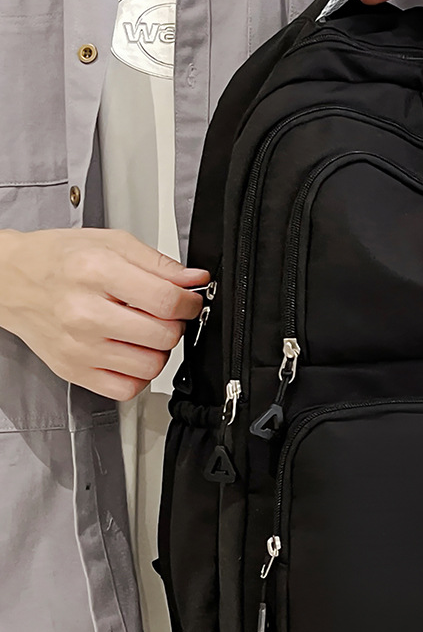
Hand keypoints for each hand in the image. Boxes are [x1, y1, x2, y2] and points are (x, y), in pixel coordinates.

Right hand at [0, 228, 209, 400]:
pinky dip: (138, 374)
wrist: (12, 280)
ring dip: (159, 351)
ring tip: (145, 333)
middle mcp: (85, 313)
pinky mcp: (74, 371)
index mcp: (96, 272)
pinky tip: (130, 353)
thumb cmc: (59, 259)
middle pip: (163, 335)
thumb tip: (195, 280)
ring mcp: (78, 347)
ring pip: (151, 366)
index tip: (189, 301)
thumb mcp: (112, 242)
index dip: (189, 302)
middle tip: (164, 314)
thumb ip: (159, 263)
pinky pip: (127, 389)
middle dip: (175, 324)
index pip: (166, 301)